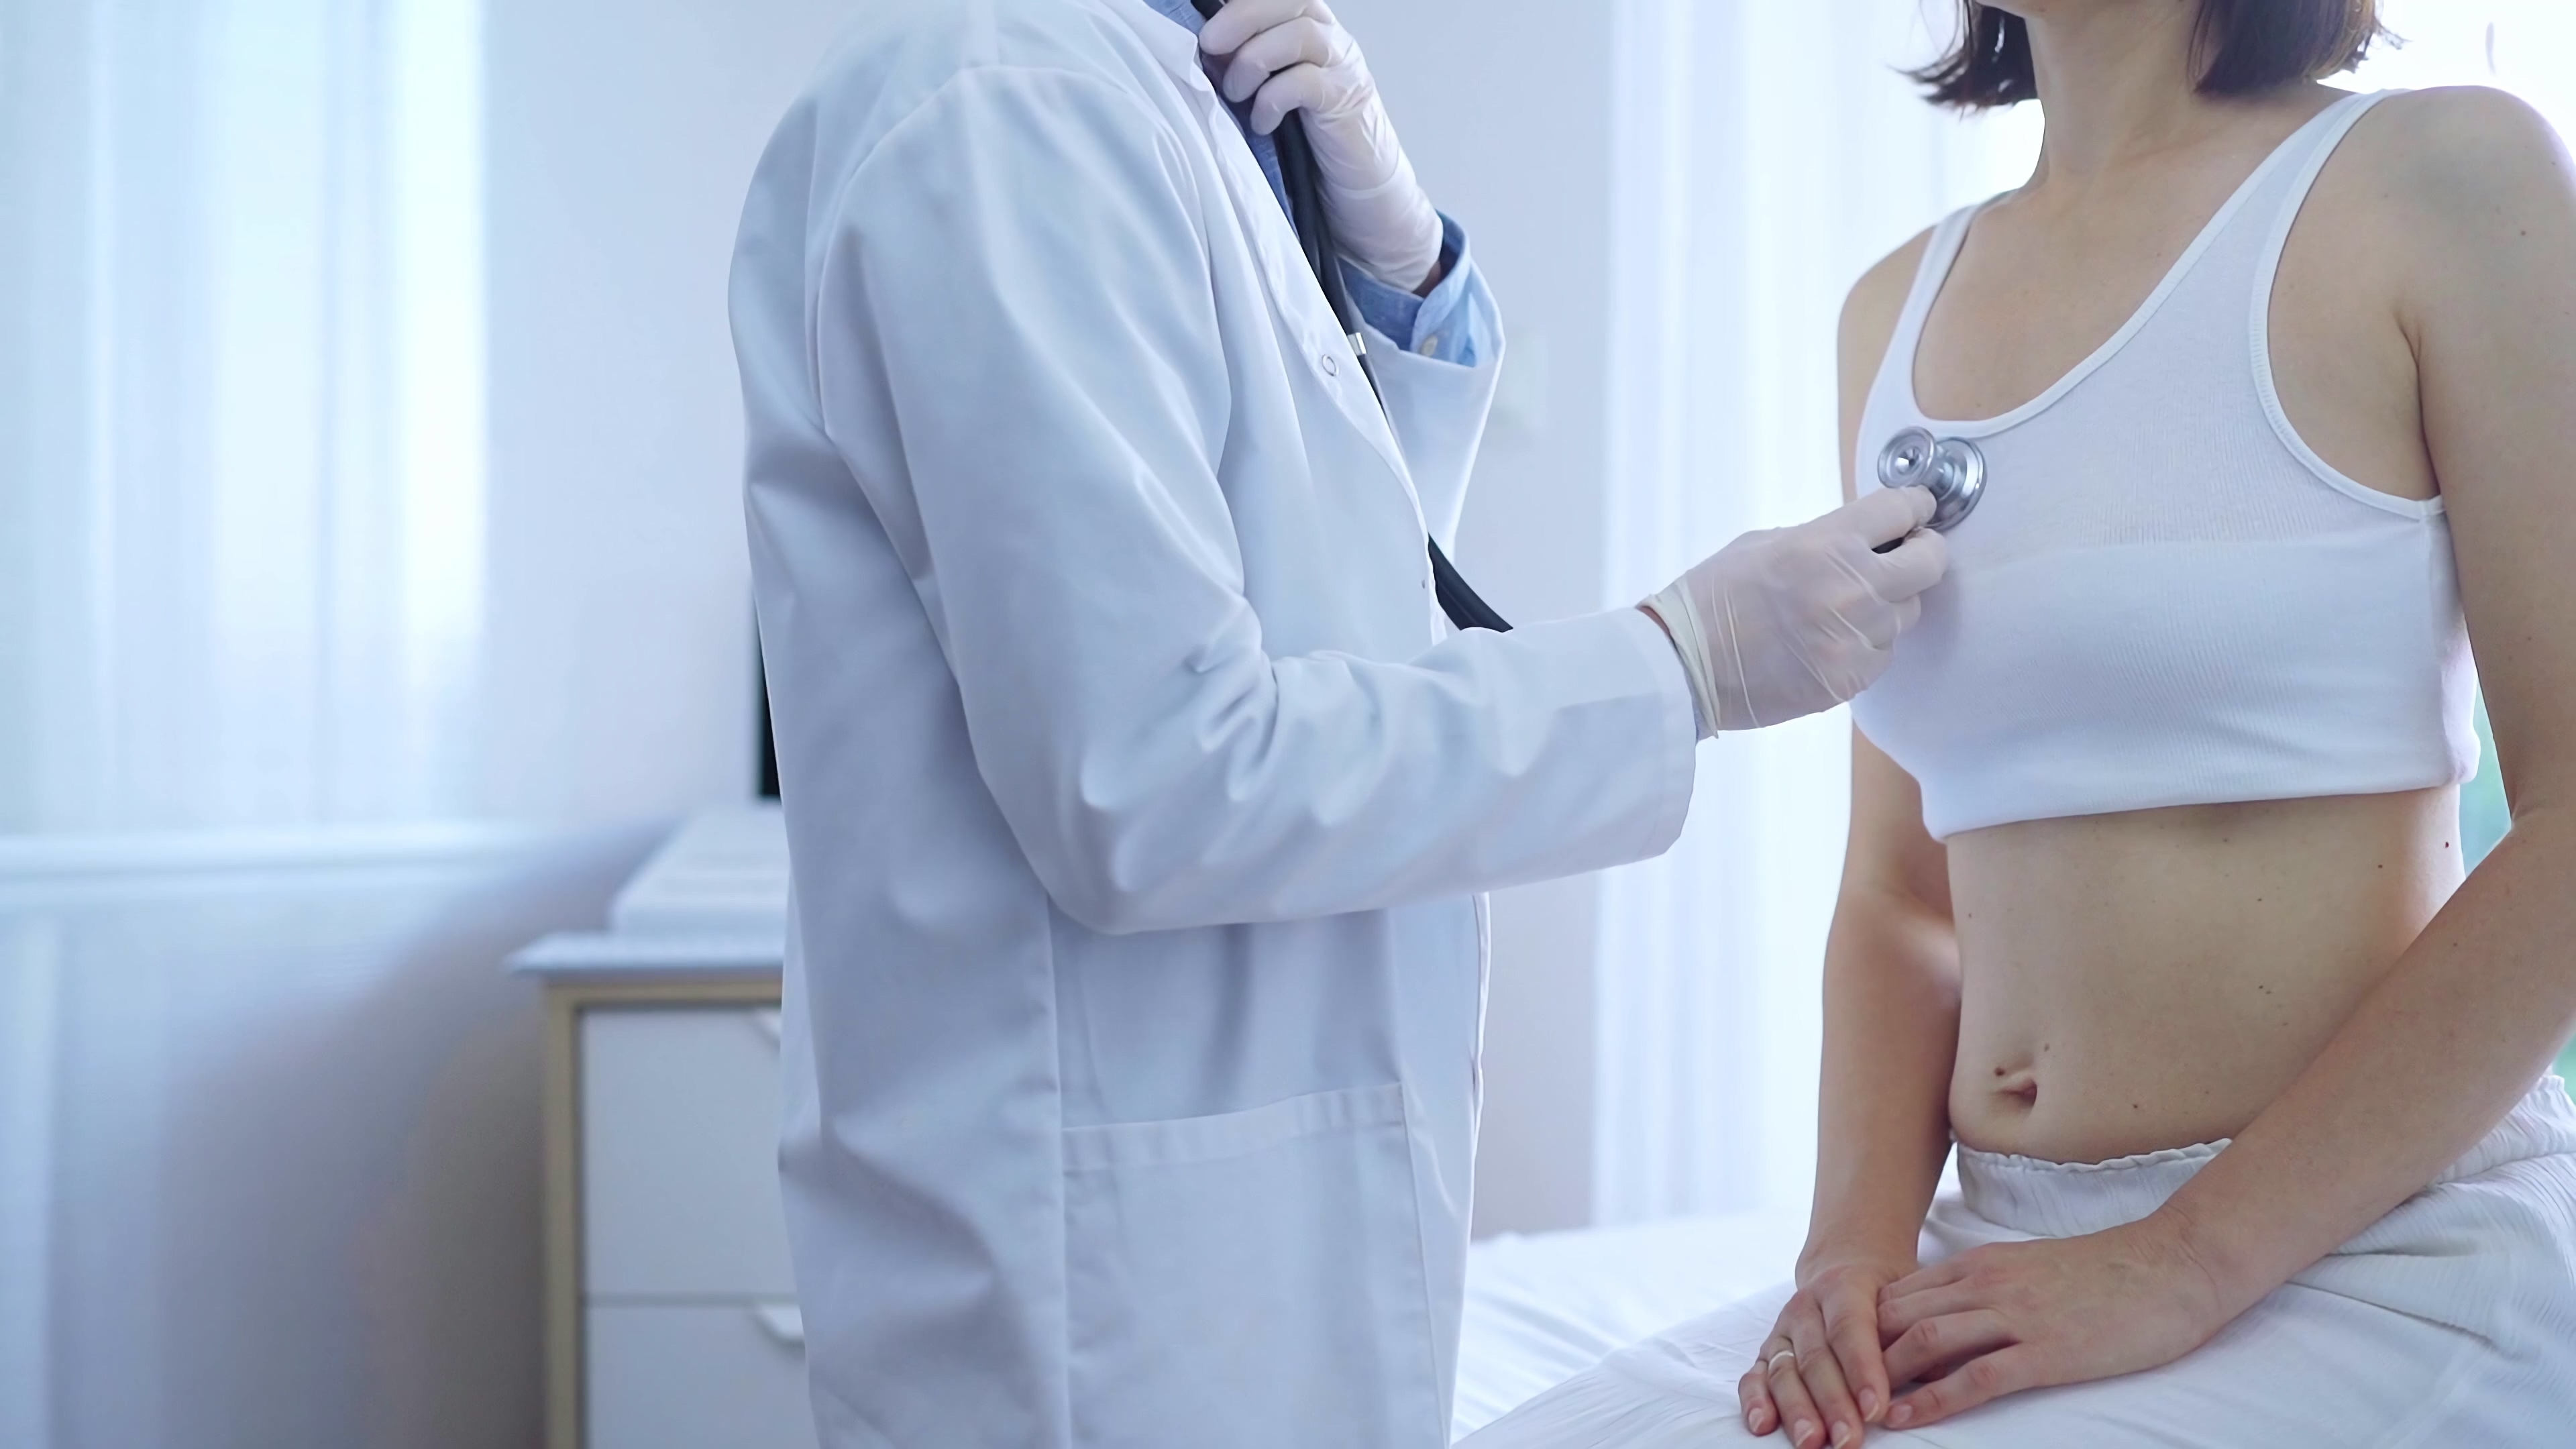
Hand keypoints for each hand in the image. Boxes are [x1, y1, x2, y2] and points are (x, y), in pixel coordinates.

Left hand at [1198, 0, 1443, 289]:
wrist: (1357, 192)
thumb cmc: (1305, 143)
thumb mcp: (1264, 91)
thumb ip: (1241, 63)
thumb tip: (1199, 49)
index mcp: (1306, 25)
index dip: (1239, 2)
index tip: (1203, 22)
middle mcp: (1329, 36)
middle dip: (1241, 15)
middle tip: (1209, 45)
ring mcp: (1342, 66)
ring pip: (1300, 32)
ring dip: (1255, 59)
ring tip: (1235, 93)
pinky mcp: (1347, 100)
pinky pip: (1307, 82)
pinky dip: (1273, 98)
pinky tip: (1261, 123)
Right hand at [1643, 488, 1946, 736]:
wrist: (1683, 665)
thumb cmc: (1714, 599)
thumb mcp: (1765, 543)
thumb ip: (1825, 537)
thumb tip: (1872, 537)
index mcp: (1826, 544)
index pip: (1903, 509)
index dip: (1914, 507)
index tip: (1915, 511)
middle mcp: (1851, 590)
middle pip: (1930, 562)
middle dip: (1921, 552)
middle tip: (1905, 553)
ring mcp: (1855, 639)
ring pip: (1908, 612)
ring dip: (1889, 603)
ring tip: (1847, 605)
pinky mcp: (1851, 678)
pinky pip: (1884, 652)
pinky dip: (1867, 644)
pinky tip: (1830, 639)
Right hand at [1740, 1255, 1914, 1447]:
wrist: (1847, 1260)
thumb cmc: (1884, 1286)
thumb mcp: (1908, 1293)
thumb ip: (1916, 1331)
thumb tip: (1934, 1375)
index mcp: (1844, 1285)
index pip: (1850, 1329)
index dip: (1861, 1369)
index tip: (1876, 1408)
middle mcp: (1807, 1306)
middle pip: (1816, 1358)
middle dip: (1832, 1402)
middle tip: (1848, 1439)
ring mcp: (1784, 1328)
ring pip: (1784, 1369)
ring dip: (1796, 1409)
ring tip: (1811, 1441)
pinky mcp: (1770, 1349)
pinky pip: (1756, 1374)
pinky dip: (1756, 1399)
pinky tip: (1762, 1424)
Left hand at [1872, 1218, 2232, 1430]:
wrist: (2173, 1265)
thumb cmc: (2109, 1272)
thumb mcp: (2032, 1269)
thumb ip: (1988, 1287)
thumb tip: (1953, 1312)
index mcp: (1981, 1265)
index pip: (1900, 1294)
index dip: (1863, 1328)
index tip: (1836, 1357)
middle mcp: (1986, 1285)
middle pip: (1897, 1315)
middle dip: (1858, 1354)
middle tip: (1828, 1389)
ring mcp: (2015, 1316)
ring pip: (1924, 1341)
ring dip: (1881, 1377)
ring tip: (1851, 1409)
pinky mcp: (2046, 1351)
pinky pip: (1975, 1377)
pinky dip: (1933, 1399)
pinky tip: (1904, 1419)